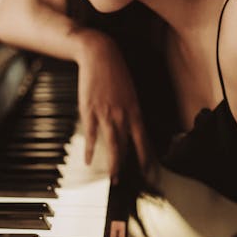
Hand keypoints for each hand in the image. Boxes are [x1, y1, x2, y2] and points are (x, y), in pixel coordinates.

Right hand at [76, 31, 151, 181]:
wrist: (99, 55)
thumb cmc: (115, 72)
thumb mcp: (130, 93)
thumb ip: (130, 111)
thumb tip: (131, 127)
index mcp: (135, 111)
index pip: (143, 141)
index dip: (146, 158)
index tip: (149, 172)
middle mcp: (123, 115)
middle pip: (127, 147)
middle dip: (128, 167)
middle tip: (125, 181)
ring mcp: (106, 114)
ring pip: (112, 145)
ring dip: (113, 164)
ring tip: (113, 177)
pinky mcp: (90, 111)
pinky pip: (91, 135)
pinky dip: (89, 149)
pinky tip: (87, 160)